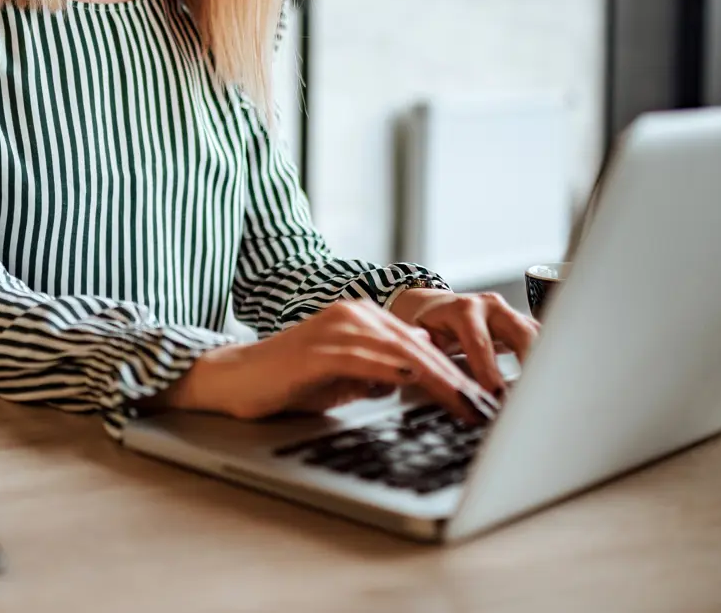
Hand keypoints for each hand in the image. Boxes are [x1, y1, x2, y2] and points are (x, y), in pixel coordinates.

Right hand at [157, 300, 500, 423]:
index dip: (454, 371)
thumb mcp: (344, 378)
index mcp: (362, 318)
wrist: (235, 380)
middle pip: (418, 346)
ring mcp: (336, 328)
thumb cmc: (287, 382)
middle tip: (485, 405)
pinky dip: (397, 372)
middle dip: (457, 377)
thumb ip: (377, 373)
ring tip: (465, 403)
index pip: (420, 345)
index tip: (481, 398)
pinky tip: (420, 383)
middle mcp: (353, 315)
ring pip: (401, 352)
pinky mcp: (319, 349)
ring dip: (438, 379)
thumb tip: (410, 377)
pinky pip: (368, 360)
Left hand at [387, 289, 538, 397]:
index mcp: (463, 310)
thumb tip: (424, 371)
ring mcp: (510, 312)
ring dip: (544, 363)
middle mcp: (491, 307)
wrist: (434, 305)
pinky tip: (551, 382)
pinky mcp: (521, 322)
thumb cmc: (427, 323)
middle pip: (521, 333)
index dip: (489, 371)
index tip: (496, 395)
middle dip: (530, 364)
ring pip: (537, 335)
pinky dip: (547, 359)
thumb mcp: (419, 334)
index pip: (479, 343)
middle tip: (532, 395)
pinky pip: (541, 339)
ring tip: (547, 393)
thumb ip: (425, 351)